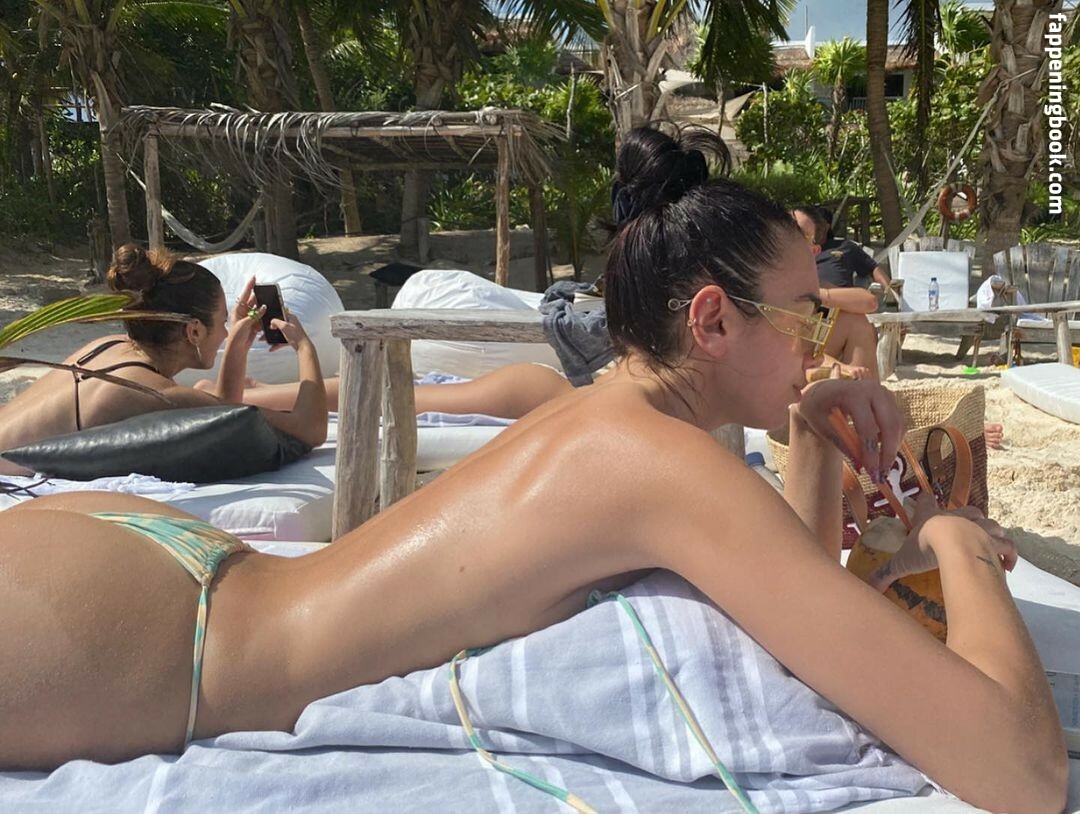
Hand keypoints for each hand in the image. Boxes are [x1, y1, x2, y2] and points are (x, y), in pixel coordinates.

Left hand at [228, 276, 264, 350]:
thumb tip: (264, 307)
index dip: (250, 285)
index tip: (254, 277)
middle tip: (267, 291)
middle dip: (260, 296)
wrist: (237, 348)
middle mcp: (244, 312)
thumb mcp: (245, 323)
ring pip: (259, 309)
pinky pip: (261, 318)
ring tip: (270, 304)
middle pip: (253, 300)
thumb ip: (255, 315)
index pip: (245, 294)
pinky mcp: (254, 325)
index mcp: (238, 309)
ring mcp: (250, 318)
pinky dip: (265, 318)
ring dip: (264, 308)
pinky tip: (269, 316)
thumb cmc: (236, 335)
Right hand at [268, 309, 310, 352]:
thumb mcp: (284, 326)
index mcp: (291, 317)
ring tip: (264, 340)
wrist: (303, 347)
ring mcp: (291, 331)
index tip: (267, 321)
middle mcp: (291, 323)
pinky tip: (271, 348)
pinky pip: (282, 340)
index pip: (280, 314)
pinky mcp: (291, 338)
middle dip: (270, 329)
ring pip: (279, 333)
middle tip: (264, 331)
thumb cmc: (295, 335)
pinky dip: (276, 344)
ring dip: (271, 337)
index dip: (273, 317)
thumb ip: (276, 322)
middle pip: (278, 325)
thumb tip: (272, 321)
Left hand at [794, 366, 903, 482]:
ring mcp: (884, 393)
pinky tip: (879, 452)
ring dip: (892, 449)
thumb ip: (841, 443)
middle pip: (890, 425)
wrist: (823, 390)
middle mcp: (873, 390)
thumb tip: (861, 465)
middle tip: (881, 475)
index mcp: (853, 393)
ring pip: (898, 425)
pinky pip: (898, 424)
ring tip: (880, 468)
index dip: (871, 453)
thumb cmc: (818, 407)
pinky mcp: (890, 399)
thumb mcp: (820, 425)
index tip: (872, 472)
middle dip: (888, 453)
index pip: (867, 427)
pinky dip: (893, 440)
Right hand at [868, 495, 1016, 590]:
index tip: (923, 499)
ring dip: (991, 531)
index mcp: (931, 516)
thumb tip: (866, 587)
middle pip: (966, 509)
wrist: (955, 544)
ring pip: (990, 523)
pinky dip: (1009, 552)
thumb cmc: (926, 548)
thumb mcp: (902, 561)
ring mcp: (978, 525)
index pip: (925, 501)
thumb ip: (884, 573)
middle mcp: (956, 516)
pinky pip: (1007, 544)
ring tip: (990, 542)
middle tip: (966, 527)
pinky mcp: (995, 538)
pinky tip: (1008, 564)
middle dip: (968, 516)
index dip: (923, 501)